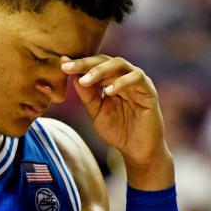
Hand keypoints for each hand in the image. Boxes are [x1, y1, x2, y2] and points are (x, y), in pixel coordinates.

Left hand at [62, 55, 172, 188]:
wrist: (137, 151)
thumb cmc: (117, 130)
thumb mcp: (96, 112)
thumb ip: (87, 95)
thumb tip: (73, 75)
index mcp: (111, 80)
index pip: (95, 64)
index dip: (79, 63)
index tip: (61, 64)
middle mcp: (125, 76)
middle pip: (105, 60)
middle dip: (85, 63)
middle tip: (68, 67)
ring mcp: (138, 82)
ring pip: (120, 64)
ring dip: (101, 70)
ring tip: (85, 80)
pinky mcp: (149, 91)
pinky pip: (137, 78)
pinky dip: (121, 82)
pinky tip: (108, 91)